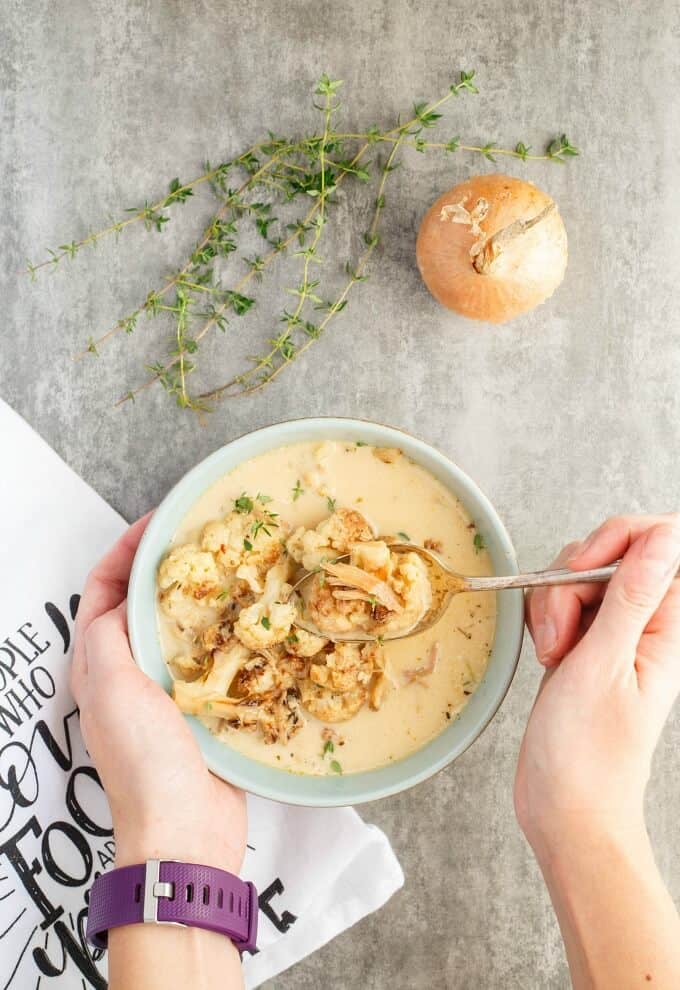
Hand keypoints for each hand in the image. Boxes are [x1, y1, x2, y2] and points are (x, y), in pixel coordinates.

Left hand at [71, 514, 246, 872]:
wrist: (184, 829)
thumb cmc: (144, 760)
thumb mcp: (113, 685)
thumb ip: (111, 633)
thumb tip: (130, 594)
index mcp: (97, 663)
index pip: (102, 589)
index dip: (125, 550)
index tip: (160, 519)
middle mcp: (127, 672)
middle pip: (141, 602)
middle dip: (166, 566)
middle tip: (204, 538)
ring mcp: (165, 690)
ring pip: (179, 626)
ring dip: (200, 597)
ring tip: (232, 569)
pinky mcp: (201, 707)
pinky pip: (211, 656)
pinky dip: (226, 633)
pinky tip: (251, 621)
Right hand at [515, 514, 679, 854]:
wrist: (566, 808)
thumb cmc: (589, 752)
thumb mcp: (604, 663)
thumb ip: (632, 594)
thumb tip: (664, 537)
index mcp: (667, 626)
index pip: (662, 542)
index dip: (620, 538)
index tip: (585, 569)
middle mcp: (645, 624)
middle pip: (610, 554)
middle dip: (572, 580)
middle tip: (564, 634)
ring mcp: (613, 633)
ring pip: (578, 576)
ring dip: (552, 605)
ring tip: (553, 655)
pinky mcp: (584, 644)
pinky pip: (560, 603)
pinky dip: (544, 620)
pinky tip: (546, 657)